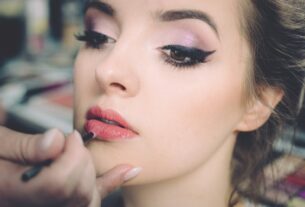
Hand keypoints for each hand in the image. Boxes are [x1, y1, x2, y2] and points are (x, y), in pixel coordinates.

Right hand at [0, 127, 139, 206]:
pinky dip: (111, 182)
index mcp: (16, 194)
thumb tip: (57, 140)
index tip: (69, 136)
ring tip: (79, 152)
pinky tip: (129, 170)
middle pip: (78, 190)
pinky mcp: (64, 202)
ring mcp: (53, 206)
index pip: (59, 183)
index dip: (71, 155)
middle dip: (80, 159)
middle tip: (68, 142)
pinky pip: (92, 198)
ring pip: (88, 198)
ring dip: (91, 170)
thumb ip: (25, 145)